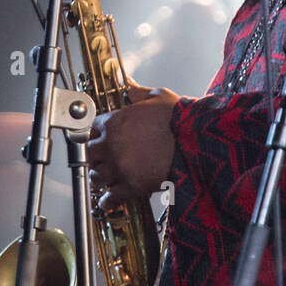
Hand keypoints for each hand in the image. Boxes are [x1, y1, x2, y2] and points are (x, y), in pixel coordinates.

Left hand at [87, 85, 180, 208]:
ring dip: (101, 177)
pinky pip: (110, 198)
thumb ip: (139, 92)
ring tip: (106, 177)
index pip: (91, 129)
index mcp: (114, 122)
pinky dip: (108, 200)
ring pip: (96, 177)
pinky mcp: (131, 186)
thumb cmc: (179, 119)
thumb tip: (129, 85)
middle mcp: (111, 145)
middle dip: (95, 156)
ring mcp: (119, 167)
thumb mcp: (159, 96)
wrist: (196, 142)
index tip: (99, 138)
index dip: (95, 134)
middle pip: (89, 154)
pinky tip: (110, 199)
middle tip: (102, 159)